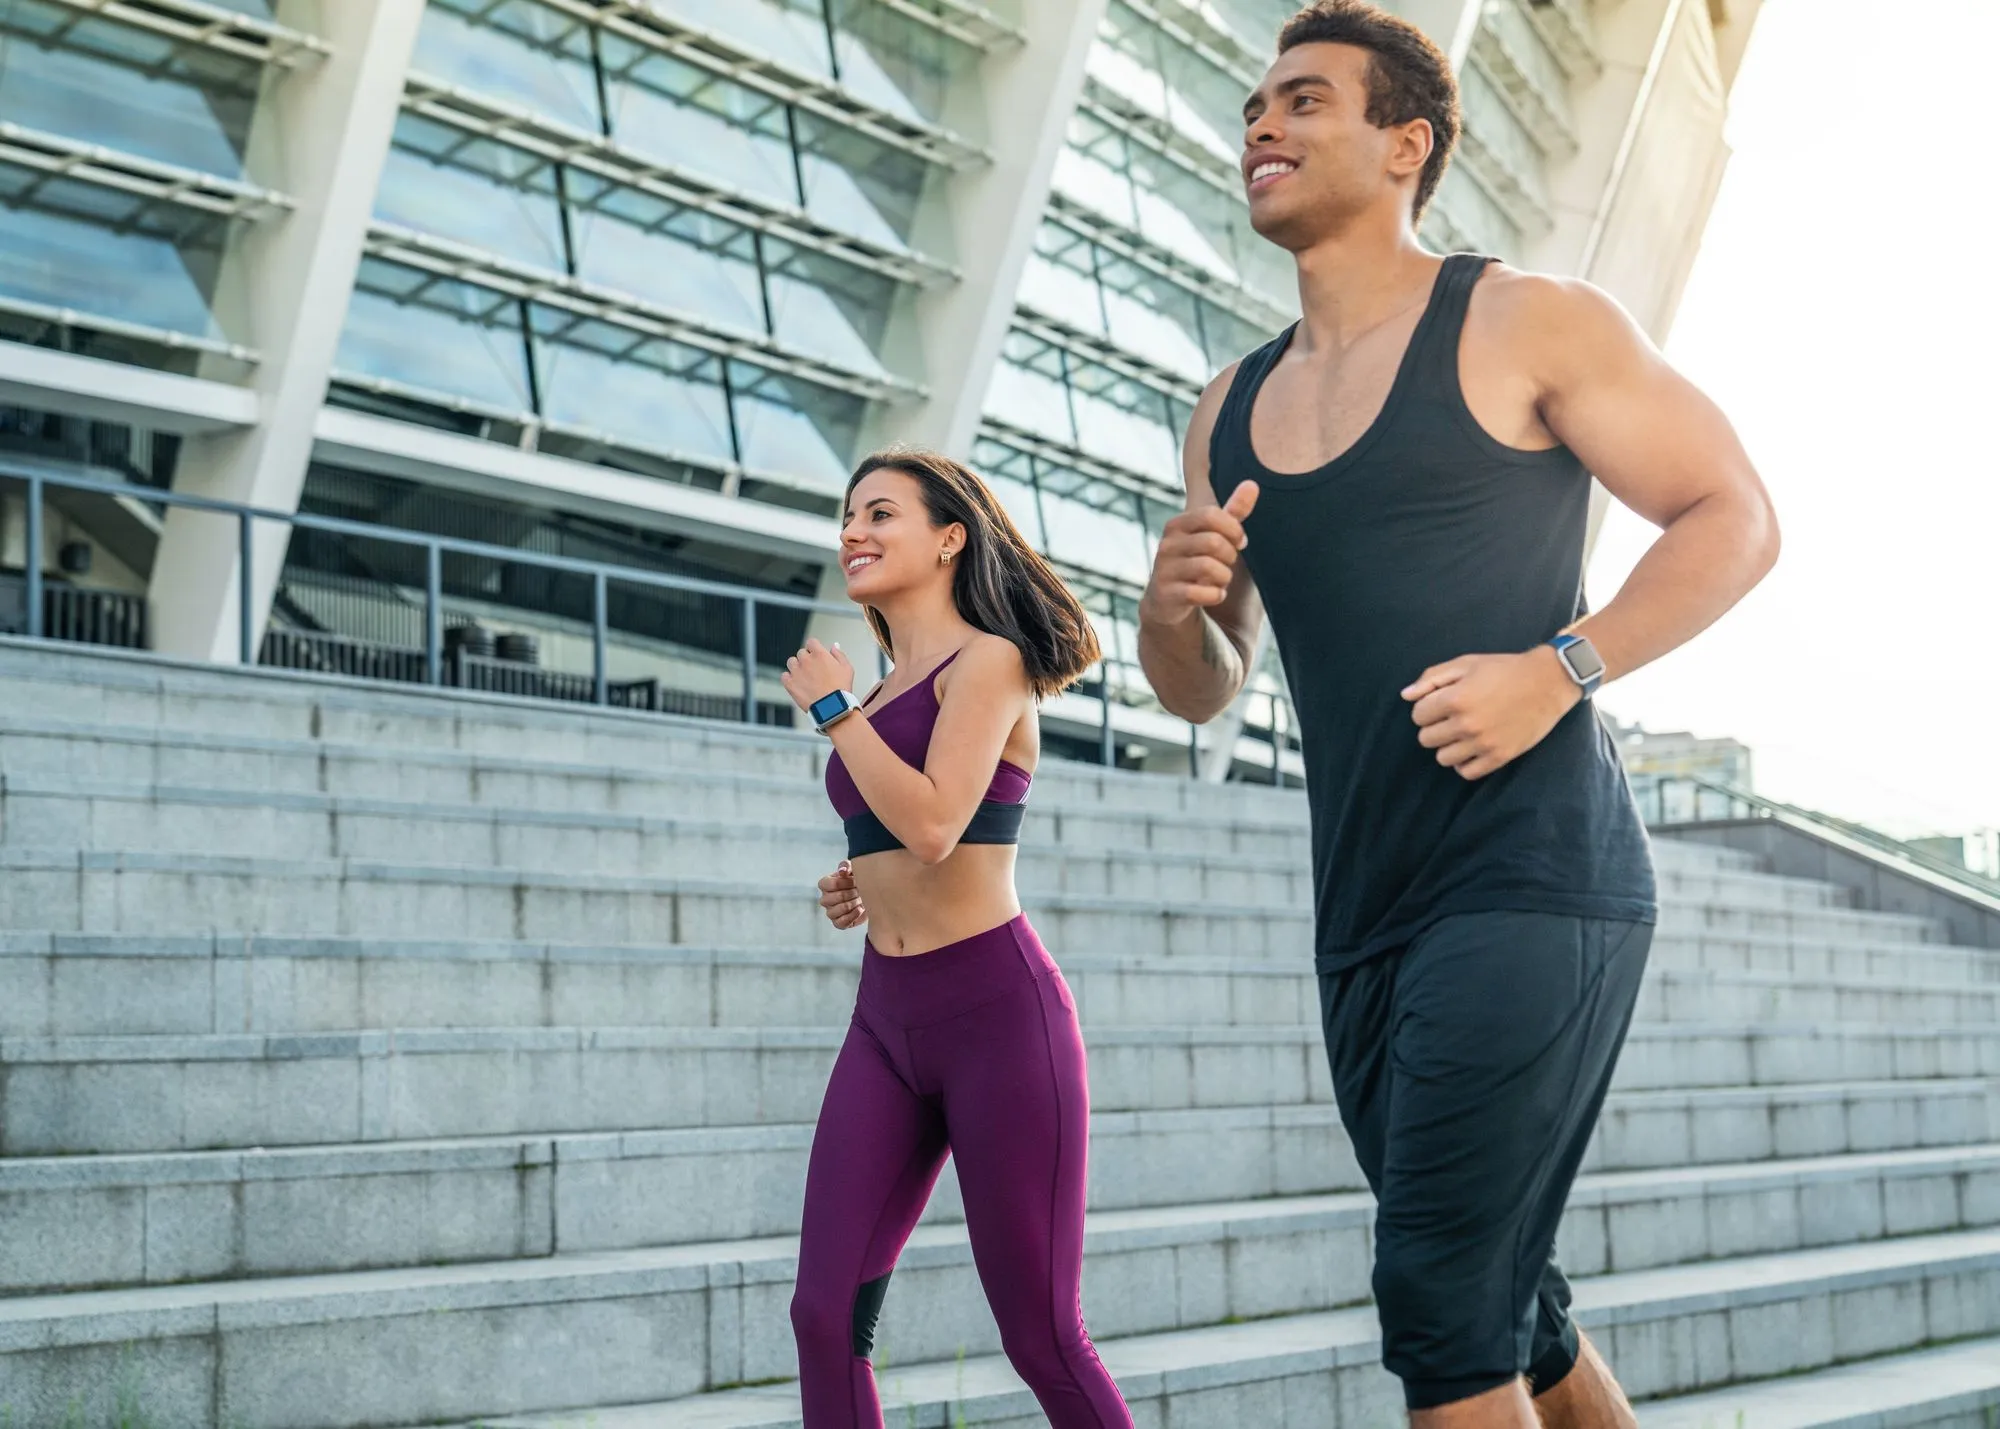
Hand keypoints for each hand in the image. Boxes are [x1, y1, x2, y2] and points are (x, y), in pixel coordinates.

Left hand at [781, 637, 855, 711]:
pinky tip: (797, 683)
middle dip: (807, 659)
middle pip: (801, 653)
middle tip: (814, 670)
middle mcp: (806, 660)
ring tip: (805, 677)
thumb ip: (839, 654)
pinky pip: (784, 676)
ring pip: (791, 662)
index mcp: (819, 654)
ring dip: (796, 666)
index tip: (817, 655)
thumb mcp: (847, 668)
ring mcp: (796, 672)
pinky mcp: (790, 684)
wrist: (832, 707)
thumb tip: (834, 646)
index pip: (811, 642)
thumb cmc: (841, 689)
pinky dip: (789, 678)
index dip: (814, 648)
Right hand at [818, 860, 866, 928]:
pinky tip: (860, 909)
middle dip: (852, 893)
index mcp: (825, 884)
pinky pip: (841, 922)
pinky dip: (853, 916)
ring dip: (852, 904)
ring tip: (860, 899)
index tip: (856, 880)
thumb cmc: (856, 881)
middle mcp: (825, 899)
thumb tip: (843, 871)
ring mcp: (830, 912)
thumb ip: (846, 866)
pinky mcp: (838, 923)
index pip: (831, 884)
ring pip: (837, 910)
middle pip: (836, 897)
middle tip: (860, 890)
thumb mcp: (852, 869)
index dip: (846, 883)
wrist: (867, 895)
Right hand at [1140, 481, 1259, 626]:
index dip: (1233, 529)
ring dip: (1224, 577)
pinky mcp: (1165, 594)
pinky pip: (1201, 593)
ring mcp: (1164, 570)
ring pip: (1209, 568)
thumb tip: (1252, 484)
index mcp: (1177, 525)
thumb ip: (1233, 512)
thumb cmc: (1196, 561)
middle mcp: (1167, 545)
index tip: (1239, 541)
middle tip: (1227, 563)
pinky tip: (1213, 595)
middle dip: (1230, 556)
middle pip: (1213, 542)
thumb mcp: (1213, 535)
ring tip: (1220, 580)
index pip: (1211, 515)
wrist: (1166, 600)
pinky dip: (1215, 595)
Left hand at [1403, 648, 1581, 780]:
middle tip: (1452, 717)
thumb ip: (1432, 678)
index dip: (1426, 708)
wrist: (1547, 682)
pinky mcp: (1499, 757)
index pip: (1418, 716)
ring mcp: (1483, 743)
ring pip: (1443, 758)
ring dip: (1448, 746)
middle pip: (1426, 739)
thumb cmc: (1504, 669)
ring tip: (1462, 733)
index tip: (1440, 703)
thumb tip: (1406, 696)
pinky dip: (1464, 762)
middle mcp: (1466, 724)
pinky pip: (1466, 772)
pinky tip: (1472, 748)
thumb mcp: (1466, 664)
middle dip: (1434, 727)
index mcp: (1455, 699)